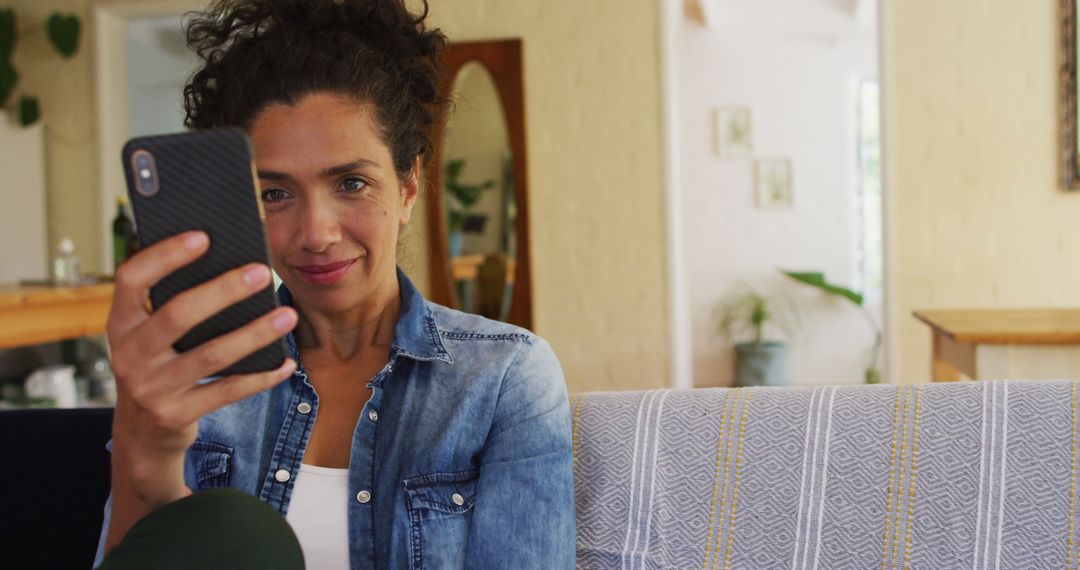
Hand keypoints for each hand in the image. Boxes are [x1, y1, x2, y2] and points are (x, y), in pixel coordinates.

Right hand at [106, 231, 295, 487]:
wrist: (143, 434)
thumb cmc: (159, 366)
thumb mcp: (151, 337)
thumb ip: (174, 305)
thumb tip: (231, 266)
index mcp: (120, 324)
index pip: (131, 279)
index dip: (164, 256)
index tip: (202, 237)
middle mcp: (129, 355)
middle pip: (178, 315)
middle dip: (223, 291)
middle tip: (262, 272)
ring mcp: (150, 388)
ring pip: (211, 355)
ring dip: (254, 333)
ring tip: (287, 316)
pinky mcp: (175, 415)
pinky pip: (226, 392)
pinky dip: (260, 377)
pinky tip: (285, 363)